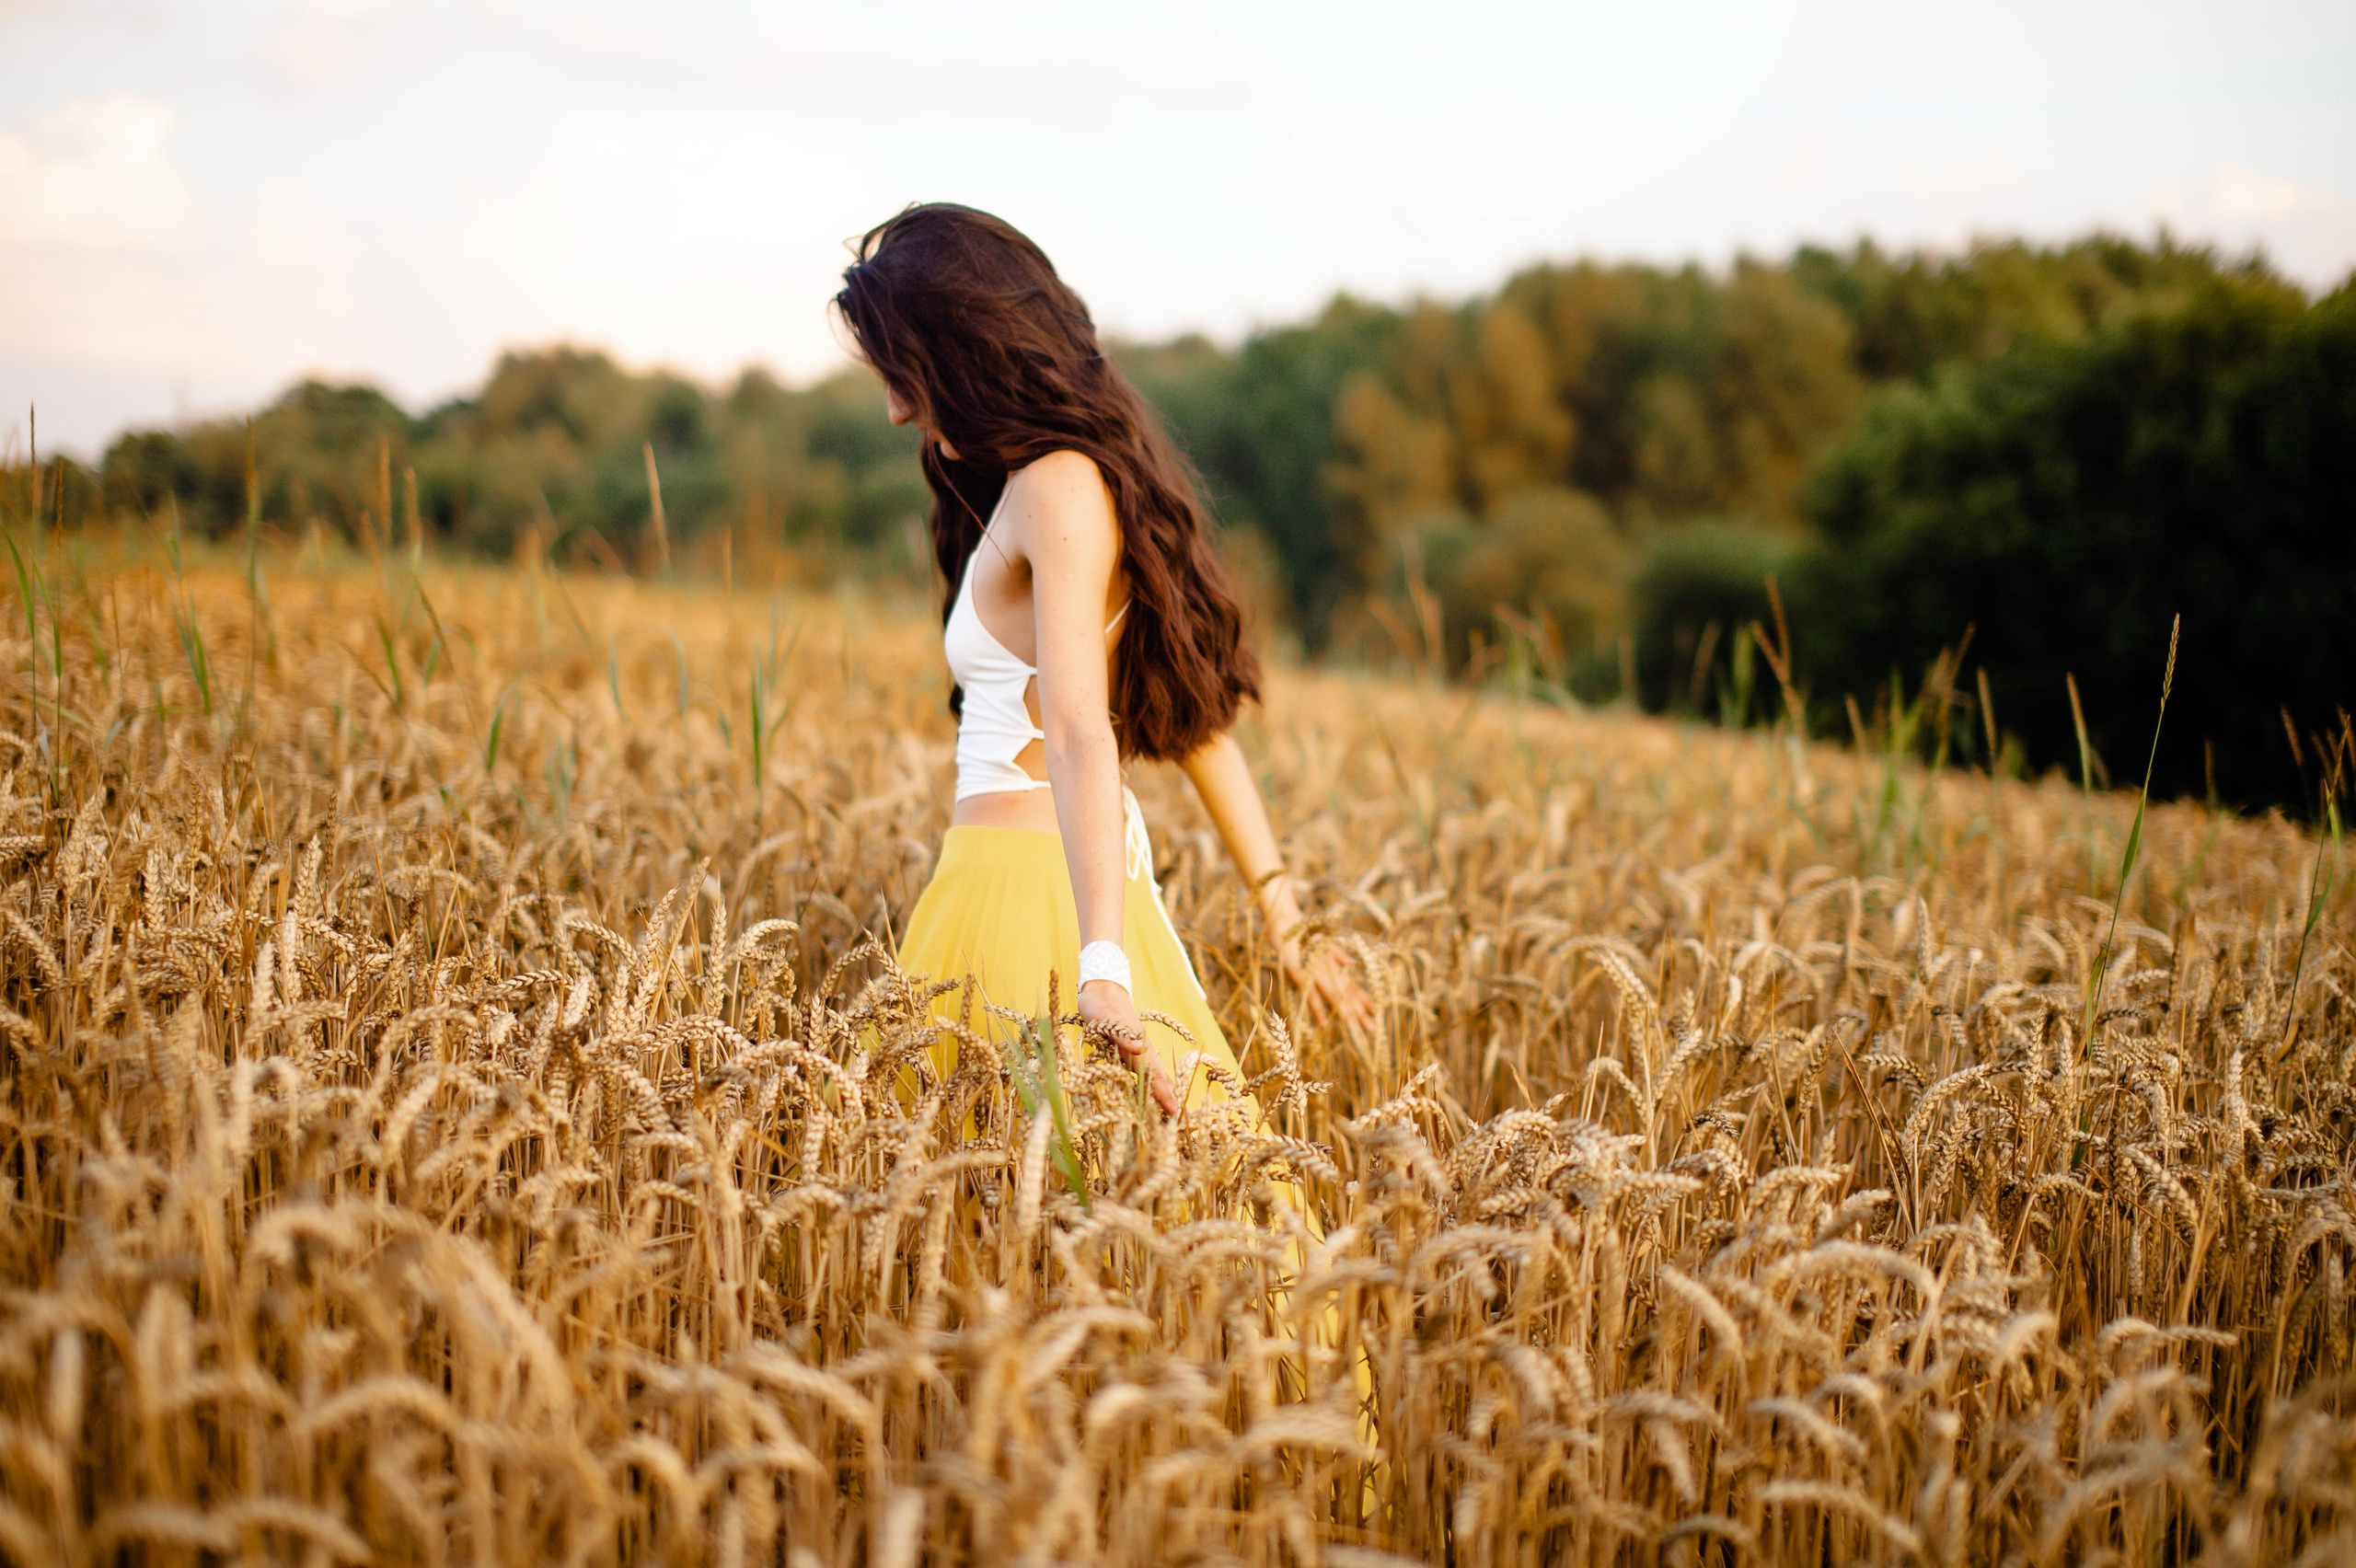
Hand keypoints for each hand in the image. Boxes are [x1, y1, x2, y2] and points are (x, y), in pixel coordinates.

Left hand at [1079, 978, 1178, 1116]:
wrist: (1102, 988)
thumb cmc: (1101, 1005)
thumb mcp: (1107, 1018)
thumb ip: (1122, 1034)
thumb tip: (1141, 1049)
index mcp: (1139, 1046)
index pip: (1155, 1075)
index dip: (1164, 1094)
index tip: (1175, 1112)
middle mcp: (1143, 1051)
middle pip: (1160, 1078)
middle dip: (1169, 1098)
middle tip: (1179, 1121)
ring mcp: (1139, 1051)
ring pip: (1154, 1075)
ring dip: (1163, 1093)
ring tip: (1171, 1113)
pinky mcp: (1131, 1050)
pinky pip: (1145, 1071)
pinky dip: (1152, 1084)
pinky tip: (1153, 1093)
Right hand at [1278, 929, 1377, 1035]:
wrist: (1285, 922)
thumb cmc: (1303, 934)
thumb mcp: (1323, 943)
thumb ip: (1337, 953)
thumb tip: (1351, 963)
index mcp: (1334, 964)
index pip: (1352, 985)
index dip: (1365, 999)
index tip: (1377, 1012)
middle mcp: (1329, 969)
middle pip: (1347, 993)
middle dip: (1360, 1011)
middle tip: (1372, 1029)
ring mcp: (1315, 972)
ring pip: (1333, 994)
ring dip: (1344, 1010)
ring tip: (1354, 1025)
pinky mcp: (1300, 974)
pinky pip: (1310, 994)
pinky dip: (1317, 1008)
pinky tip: (1324, 1023)